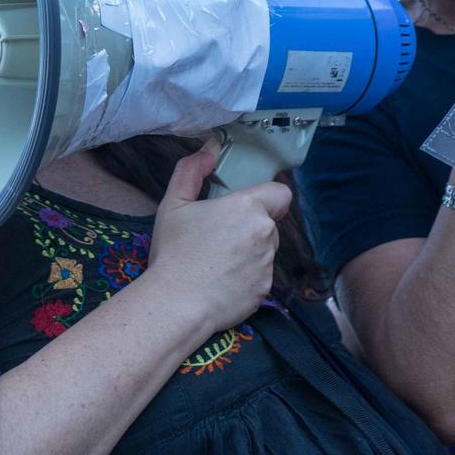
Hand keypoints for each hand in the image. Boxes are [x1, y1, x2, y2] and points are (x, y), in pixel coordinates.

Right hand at [142, 143, 291, 337]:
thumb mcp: (173, 203)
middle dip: (251, 227)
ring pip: (266, 251)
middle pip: (269, 224)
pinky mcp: (265, 292)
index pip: (281, 193)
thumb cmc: (174, 251)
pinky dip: (246, 278)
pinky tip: (221, 282)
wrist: (176, 303)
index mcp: (249, 207)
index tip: (246, 205)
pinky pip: (260, 277)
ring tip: (217, 262)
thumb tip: (209, 150)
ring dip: (250, 253)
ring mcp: (267, 265)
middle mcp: (265, 234)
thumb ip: (191, 170)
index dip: (268, 197)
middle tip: (220, 236)